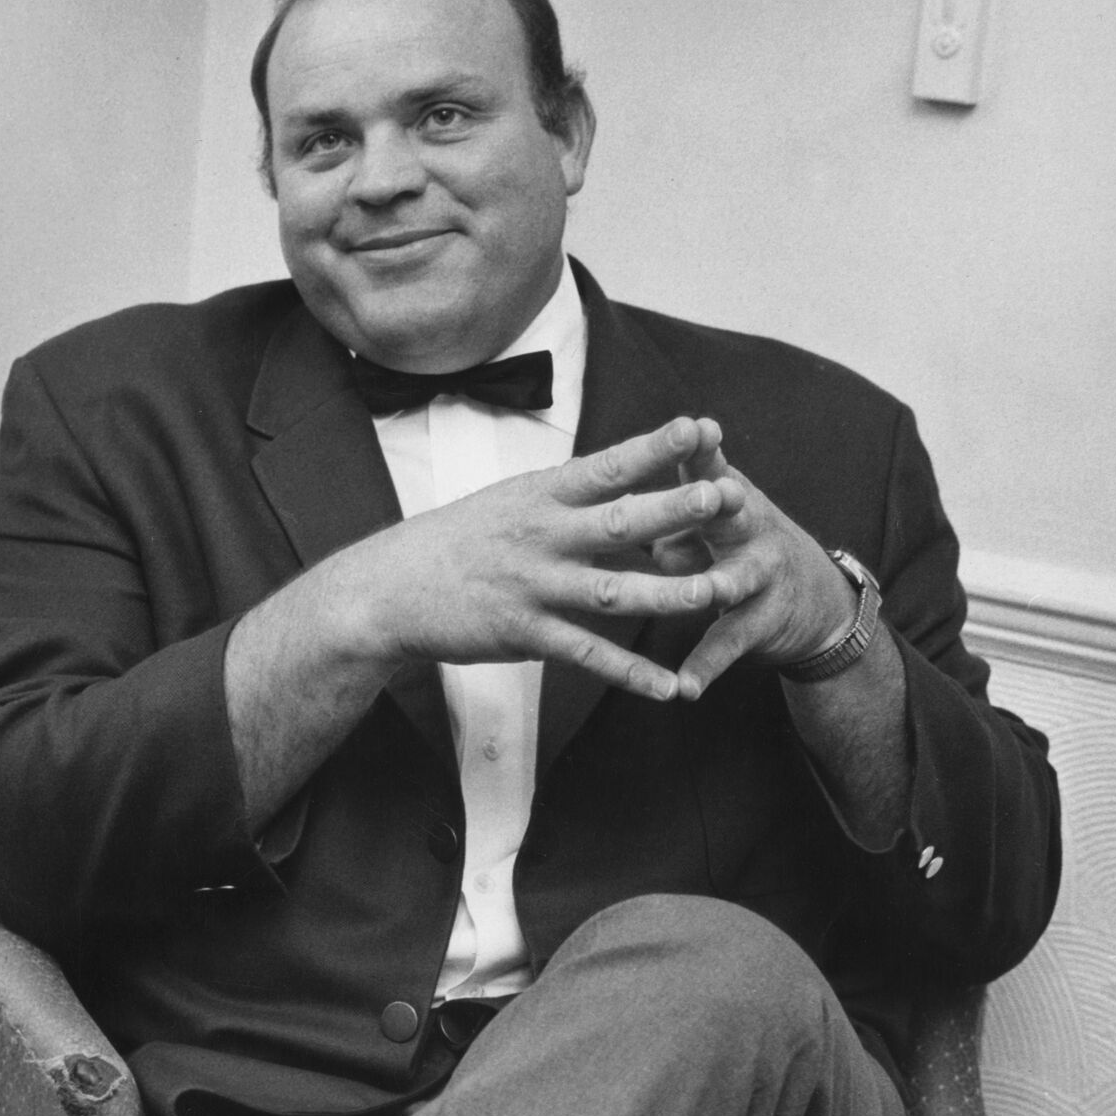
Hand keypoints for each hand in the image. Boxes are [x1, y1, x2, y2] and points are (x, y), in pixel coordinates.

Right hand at [332, 418, 750, 700]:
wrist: (389, 590)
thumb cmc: (457, 541)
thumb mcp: (510, 501)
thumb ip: (567, 495)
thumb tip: (623, 474)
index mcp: (541, 495)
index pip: (607, 465)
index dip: (655, 448)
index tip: (699, 428)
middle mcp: (542, 536)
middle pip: (619, 521)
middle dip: (675, 510)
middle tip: (726, 497)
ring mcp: (534, 587)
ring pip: (612, 591)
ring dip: (668, 593)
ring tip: (719, 593)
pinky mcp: (524, 634)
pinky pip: (587, 656)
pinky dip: (630, 674)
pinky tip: (668, 687)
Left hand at [649, 419, 857, 696]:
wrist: (817, 601)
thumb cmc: (742, 546)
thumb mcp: (714, 517)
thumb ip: (667, 509)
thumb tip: (617, 508)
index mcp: (728, 500)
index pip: (711, 469)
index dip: (703, 451)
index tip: (696, 428)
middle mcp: (749, 532)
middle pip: (733, 515)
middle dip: (722, 505)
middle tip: (716, 495)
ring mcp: (759, 578)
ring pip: (735, 581)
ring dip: (720, 585)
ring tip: (708, 593)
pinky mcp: (761, 624)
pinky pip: (728, 644)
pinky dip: (706, 666)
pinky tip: (685, 688)